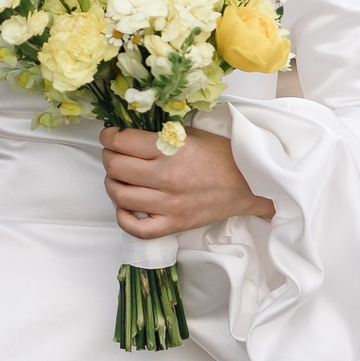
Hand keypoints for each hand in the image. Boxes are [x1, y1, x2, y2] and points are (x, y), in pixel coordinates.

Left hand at [99, 126, 277, 239]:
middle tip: (113, 153)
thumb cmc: (221, 155)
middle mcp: (168, 178)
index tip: (110, 135)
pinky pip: (137, 228)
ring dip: (112, 183)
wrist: (251, 183)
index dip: (109, 136)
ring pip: (120, 196)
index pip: (122, 142)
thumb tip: (126, 131)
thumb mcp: (191, 134)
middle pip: (116, 167)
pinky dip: (124, 218)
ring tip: (119, 177)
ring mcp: (170, 205)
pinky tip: (126, 206)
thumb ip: (159, 133)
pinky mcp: (175, 224)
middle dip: (108, 157)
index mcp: (172, 150)